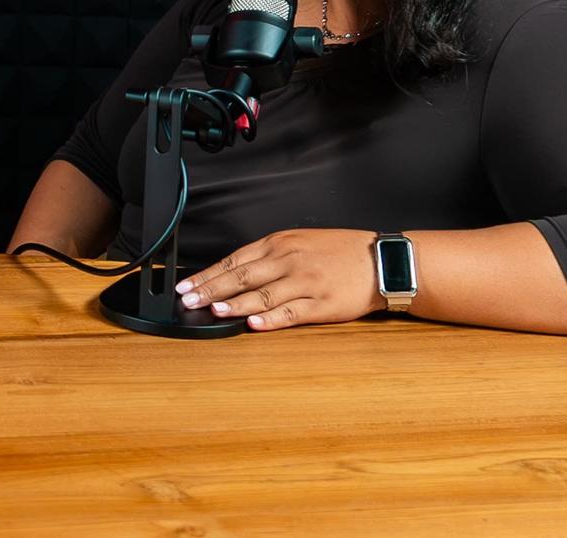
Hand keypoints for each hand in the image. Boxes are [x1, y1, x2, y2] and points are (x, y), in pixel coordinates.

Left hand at [175, 229, 385, 331]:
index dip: (207, 274)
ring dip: (234, 304)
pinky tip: (253, 324)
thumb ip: (268, 256)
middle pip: (241, 276)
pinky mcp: (322, 305)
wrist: (380, 261)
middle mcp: (288, 261)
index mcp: (279, 244)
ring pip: (262, 295)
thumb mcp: (299, 241)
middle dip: (210, 290)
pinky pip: (291, 313)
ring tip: (213, 310)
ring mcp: (305, 283)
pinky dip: (270, 319)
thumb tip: (233, 272)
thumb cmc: (338, 251)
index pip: (234, 260)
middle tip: (188, 300)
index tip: (186, 285)